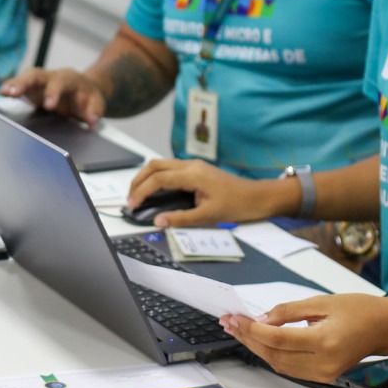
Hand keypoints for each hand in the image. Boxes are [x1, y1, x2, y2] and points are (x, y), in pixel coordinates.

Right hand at [0, 67, 106, 126]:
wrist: (83, 88)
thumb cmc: (88, 96)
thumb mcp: (97, 103)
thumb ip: (95, 111)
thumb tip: (92, 121)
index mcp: (69, 78)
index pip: (60, 82)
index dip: (53, 92)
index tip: (49, 105)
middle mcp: (52, 76)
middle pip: (36, 74)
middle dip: (24, 83)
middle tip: (14, 93)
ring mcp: (40, 81)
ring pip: (25, 77)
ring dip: (14, 84)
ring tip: (3, 93)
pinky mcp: (32, 87)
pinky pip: (19, 84)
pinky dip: (10, 88)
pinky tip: (1, 94)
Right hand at [125, 157, 285, 227]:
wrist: (258, 197)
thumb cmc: (238, 205)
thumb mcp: (209, 216)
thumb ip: (181, 219)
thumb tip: (159, 222)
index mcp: (193, 174)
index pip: (158, 179)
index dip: (142, 191)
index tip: (133, 205)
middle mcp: (191, 165)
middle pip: (154, 165)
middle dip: (138, 181)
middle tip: (130, 199)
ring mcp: (193, 165)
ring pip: (160, 164)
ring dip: (146, 177)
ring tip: (138, 195)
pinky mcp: (196, 169)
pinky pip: (169, 168)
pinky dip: (157, 177)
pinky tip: (155, 191)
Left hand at [221, 292, 387, 383]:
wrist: (383, 329)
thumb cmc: (358, 310)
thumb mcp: (321, 302)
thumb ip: (288, 311)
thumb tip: (261, 319)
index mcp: (324, 342)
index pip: (277, 339)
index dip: (251, 329)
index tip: (234, 318)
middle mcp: (323, 363)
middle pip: (274, 354)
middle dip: (247, 338)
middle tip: (229, 322)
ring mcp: (323, 374)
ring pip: (278, 364)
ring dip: (255, 347)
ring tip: (238, 331)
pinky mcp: (323, 377)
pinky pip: (289, 369)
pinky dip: (271, 355)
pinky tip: (258, 341)